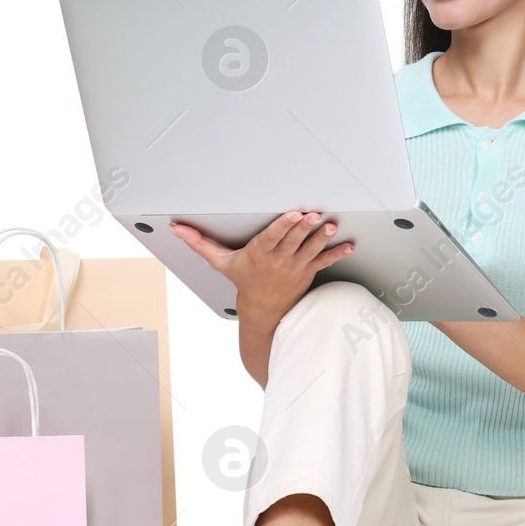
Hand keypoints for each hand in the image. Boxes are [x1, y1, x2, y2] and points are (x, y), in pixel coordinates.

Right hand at [169, 210, 353, 321]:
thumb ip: (200, 243)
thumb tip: (176, 229)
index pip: (272, 237)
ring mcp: (295, 267)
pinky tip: (348, 245)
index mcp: (259, 254)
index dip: (283, 226)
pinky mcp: (308, 272)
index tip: (293, 215)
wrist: (262, 310)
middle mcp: (278, 261)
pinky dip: (337, 253)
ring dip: (321, 238)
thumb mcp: (220, 262)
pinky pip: (324, 261)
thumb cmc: (243, 281)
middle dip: (304, 228)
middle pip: (293, 241)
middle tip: (315, 215)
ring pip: (310, 249)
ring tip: (331, 227)